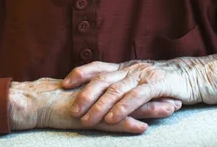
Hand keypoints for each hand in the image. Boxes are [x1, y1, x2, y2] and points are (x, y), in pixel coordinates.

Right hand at [8, 77, 180, 133]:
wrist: (38, 101)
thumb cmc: (58, 100)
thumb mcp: (84, 96)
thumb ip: (99, 96)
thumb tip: (113, 99)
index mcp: (104, 88)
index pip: (132, 88)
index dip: (150, 89)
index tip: (169, 90)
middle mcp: (104, 93)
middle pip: (136, 94)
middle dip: (158, 97)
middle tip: (179, 98)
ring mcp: (97, 104)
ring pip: (129, 106)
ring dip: (150, 109)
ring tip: (170, 110)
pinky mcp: (89, 116)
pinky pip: (111, 122)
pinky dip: (127, 125)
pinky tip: (142, 128)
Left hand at [61, 53, 216, 126]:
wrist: (197, 77)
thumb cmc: (168, 83)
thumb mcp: (142, 81)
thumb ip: (125, 85)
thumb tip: (103, 94)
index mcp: (126, 67)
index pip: (98, 67)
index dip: (80, 73)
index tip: (63, 83)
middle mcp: (132, 68)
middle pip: (103, 79)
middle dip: (85, 94)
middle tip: (72, 109)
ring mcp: (144, 75)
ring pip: (116, 89)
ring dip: (100, 105)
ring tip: (87, 119)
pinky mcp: (157, 84)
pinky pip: (136, 97)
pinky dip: (122, 108)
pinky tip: (113, 119)